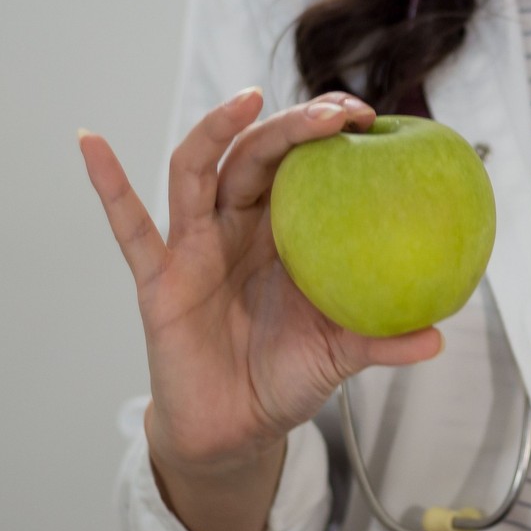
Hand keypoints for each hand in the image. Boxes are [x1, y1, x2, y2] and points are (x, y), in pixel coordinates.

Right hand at [79, 87, 442, 530]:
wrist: (236, 430)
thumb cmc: (286, 377)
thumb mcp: (340, 356)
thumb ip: (381, 341)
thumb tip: (439, 337)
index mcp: (285, 232)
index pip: (304, 164)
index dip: (328, 134)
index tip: (367, 115)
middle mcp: (237, 226)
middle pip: (256, 155)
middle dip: (292, 125)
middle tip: (334, 111)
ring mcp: (194, 246)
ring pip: (197, 171)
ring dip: (218, 130)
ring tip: (247, 100)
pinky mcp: (158, 278)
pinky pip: (130, 227)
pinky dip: (108, 183)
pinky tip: (91, 142)